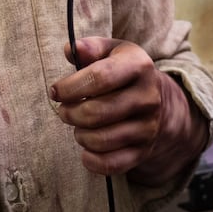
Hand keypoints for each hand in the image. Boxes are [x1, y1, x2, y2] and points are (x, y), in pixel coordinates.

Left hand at [50, 37, 196, 176]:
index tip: (56, 92)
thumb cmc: (122, 71)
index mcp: (139, 66)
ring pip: (100, 140)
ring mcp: (148, 127)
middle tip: (65, 110)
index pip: (99, 77)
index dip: (70, 87)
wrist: (156, 100)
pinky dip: (91, 160)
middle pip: (95, 113)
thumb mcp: (111, 51)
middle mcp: (148, 97)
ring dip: (79, 135)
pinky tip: (87, 148)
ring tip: (79, 125)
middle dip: (70, 113)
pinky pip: (110, 164)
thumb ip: (89, 48)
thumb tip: (71, 50)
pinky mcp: (144, 151)